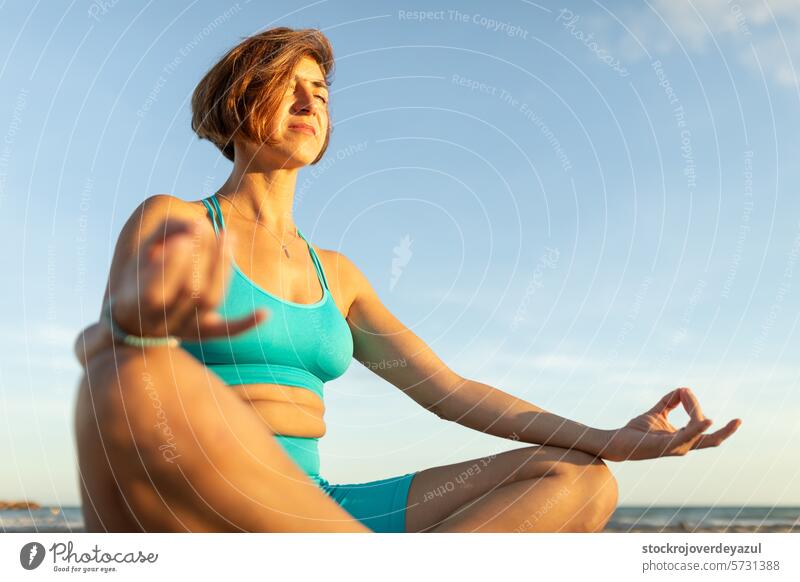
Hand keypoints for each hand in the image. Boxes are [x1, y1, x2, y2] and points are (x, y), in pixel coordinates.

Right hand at [110, 217, 266, 340]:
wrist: (140, 318)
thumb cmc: (143, 273)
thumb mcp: (145, 249)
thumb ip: (167, 230)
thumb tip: (196, 225)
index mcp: (136, 303)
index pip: (155, 290)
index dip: (171, 265)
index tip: (184, 239)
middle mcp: (162, 322)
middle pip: (189, 293)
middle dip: (200, 258)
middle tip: (207, 226)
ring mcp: (186, 329)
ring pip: (208, 301)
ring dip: (221, 268)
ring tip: (228, 236)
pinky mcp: (206, 332)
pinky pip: (227, 332)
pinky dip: (245, 324)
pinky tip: (265, 314)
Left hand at [602, 387, 740, 461]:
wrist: (617, 441)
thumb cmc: (637, 431)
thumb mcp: (657, 412)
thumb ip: (670, 401)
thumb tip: (683, 389)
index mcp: (683, 439)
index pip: (706, 432)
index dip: (707, 415)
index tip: (686, 391)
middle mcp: (681, 445)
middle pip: (711, 441)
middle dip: (727, 433)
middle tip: (739, 421)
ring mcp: (673, 448)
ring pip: (698, 438)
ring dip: (703, 422)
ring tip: (720, 420)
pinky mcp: (662, 446)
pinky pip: (684, 438)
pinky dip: (696, 429)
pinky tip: (707, 421)